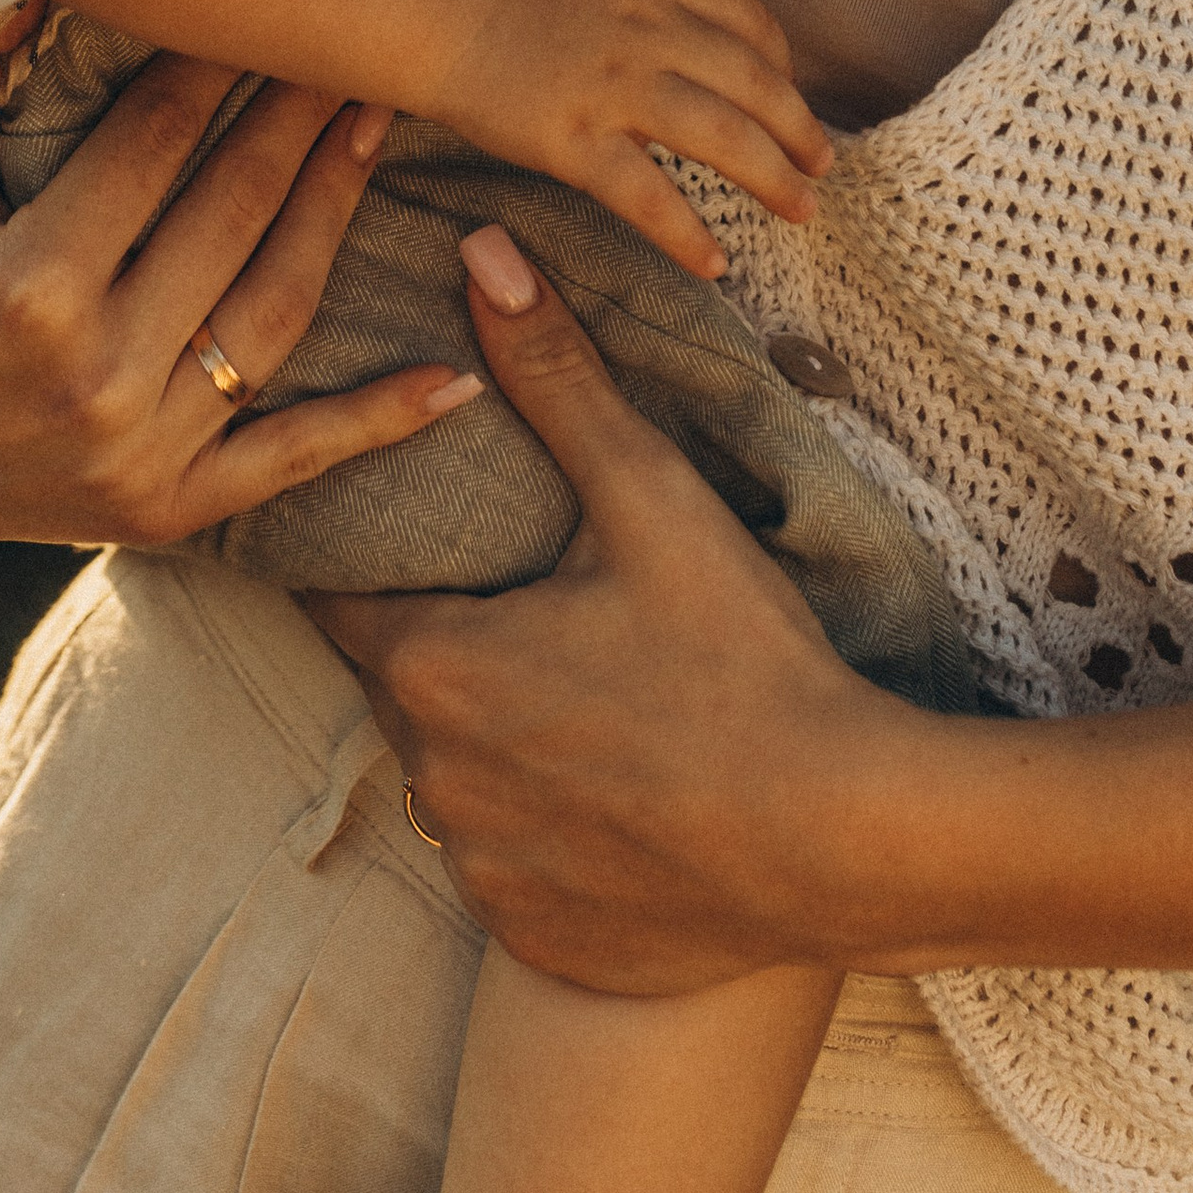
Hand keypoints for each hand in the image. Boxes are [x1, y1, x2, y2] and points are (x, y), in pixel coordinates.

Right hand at [0, 31, 482, 549]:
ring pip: (277, 312)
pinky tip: (455, 377)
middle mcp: (97, 376)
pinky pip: (293, 457)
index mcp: (29, 289)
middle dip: (296, 112)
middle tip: (356, 35)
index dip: (209, 64)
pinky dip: (379, 421)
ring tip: (381, 121)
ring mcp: (143, 452)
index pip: (149, 146)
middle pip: (230, 213)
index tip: (259, 1)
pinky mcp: (175, 511)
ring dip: (338, 209)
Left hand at [311, 226, 921, 991]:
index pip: (344, 596)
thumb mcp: (648, 497)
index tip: (400, 535)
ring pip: (452, 785)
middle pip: (402, 687)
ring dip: (492, 744)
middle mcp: (432, 779)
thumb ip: (552, 377)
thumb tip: (479, 250)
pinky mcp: (535, 941)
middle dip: (443, 645)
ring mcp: (482, 872)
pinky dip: (542, 835)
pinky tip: (615, 799)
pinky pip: (508, 872)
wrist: (847, 839)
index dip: (371, 560)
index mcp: (433, 663)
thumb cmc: (742, 659)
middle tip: (522, 607)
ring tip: (581, 700)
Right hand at [426, 0, 832, 278]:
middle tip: (821, 164)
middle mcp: (650, 28)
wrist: (428, 4)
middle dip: (799, 129)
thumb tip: (699, 38)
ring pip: (724, 139)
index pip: (749, 17)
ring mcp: (615, 86)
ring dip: (774, 179)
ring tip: (801, 209)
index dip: (782, 61)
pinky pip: (649, 198)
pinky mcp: (575, 141)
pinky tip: (715, 264)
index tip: (787, 90)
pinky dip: (689, 236)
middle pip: (755, 82)